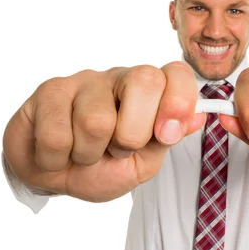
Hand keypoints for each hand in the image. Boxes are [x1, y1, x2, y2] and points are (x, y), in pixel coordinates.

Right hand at [2, 62, 205, 202]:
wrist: (53, 175)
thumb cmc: (103, 166)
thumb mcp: (142, 162)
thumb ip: (166, 139)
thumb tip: (198, 115)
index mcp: (149, 92)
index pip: (176, 73)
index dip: (179, 101)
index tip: (167, 135)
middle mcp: (119, 77)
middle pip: (145, 81)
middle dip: (133, 134)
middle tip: (117, 150)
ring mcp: (84, 80)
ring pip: (97, 120)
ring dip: (89, 154)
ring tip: (83, 153)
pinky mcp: (49, 91)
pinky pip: (58, 135)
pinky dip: (58, 159)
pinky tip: (58, 152)